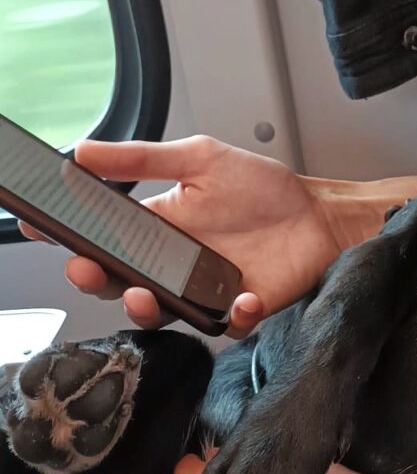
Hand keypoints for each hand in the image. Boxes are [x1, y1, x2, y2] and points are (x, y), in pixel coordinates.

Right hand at [20, 136, 340, 336]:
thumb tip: (84, 151)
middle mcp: (173, 265)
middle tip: (86, 269)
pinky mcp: (240, 310)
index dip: (67, 237)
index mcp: (157, 227)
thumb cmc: (264, 189)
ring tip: (143, 294)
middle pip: (119, 282)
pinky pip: (227, 322)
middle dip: (96, 279)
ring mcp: (204, 291)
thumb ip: (143, 157)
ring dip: (147, 307)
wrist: (320, 216)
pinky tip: (241, 298)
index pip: (101, 238)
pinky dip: (233, 315)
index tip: (39, 228)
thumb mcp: (200, 158)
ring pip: (162, 312)